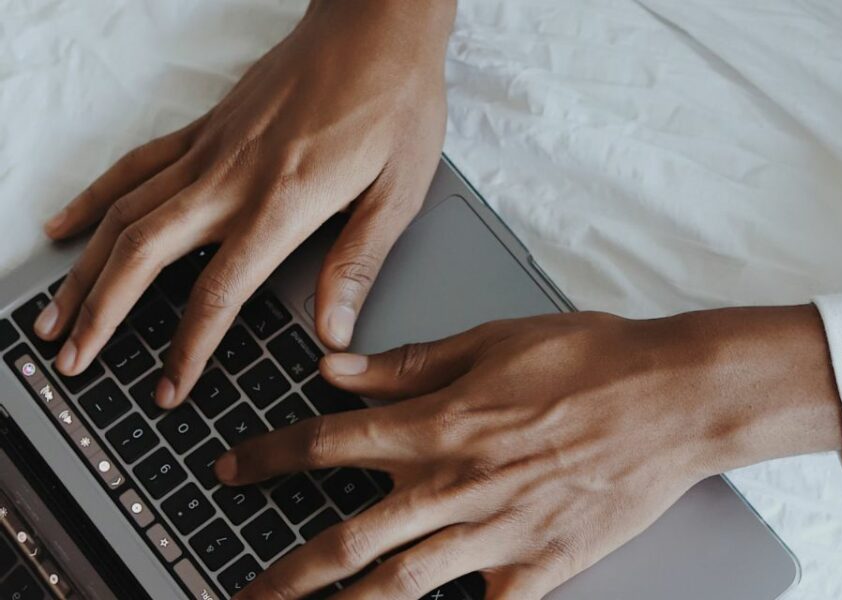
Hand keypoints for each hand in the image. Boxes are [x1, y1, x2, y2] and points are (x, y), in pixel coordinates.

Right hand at [34, 0, 456, 407]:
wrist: (377, 25)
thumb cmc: (396, 103)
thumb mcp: (400, 192)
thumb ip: (359, 264)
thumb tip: (334, 332)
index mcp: (284, 203)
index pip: (218, 292)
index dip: (188, 349)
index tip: (169, 389)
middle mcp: (232, 177)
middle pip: (144, 254)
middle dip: (102, 315)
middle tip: (73, 362)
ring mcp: (210, 149)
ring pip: (124, 212)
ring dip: (83, 268)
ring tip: (55, 317)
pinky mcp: (206, 126)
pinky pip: (134, 165)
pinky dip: (93, 197)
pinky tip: (65, 226)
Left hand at [217, 306, 841, 598]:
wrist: (673, 398)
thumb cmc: (592, 358)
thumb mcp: (493, 340)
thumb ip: (407, 364)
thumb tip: (335, 369)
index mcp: (438, 423)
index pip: (326, 443)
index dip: (265, 459)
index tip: (228, 471)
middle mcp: (453, 486)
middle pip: (344, 541)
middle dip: (279, 576)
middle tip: (238, 595)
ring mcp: (495, 534)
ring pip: (395, 589)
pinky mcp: (539, 568)